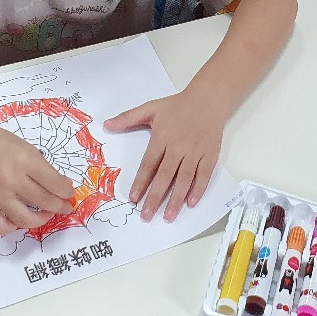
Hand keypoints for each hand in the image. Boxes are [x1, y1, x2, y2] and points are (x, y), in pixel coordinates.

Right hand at [0, 123, 75, 236]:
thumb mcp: (25, 147)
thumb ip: (41, 167)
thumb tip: (59, 187)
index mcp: (25, 160)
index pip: (54, 183)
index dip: (66, 191)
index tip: (69, 192)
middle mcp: (11, 179)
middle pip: (44, 202)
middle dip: (60, 206)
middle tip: (64, 206)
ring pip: (25, 220)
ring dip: (41, 220)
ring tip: (45, 214)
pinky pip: (0, 227)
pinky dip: (12, 228)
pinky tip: (18, 220)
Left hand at [105, 90, 224, 221]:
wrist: (208, 99)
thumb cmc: (178, 105)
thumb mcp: (151, 108)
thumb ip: (128, 118)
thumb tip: (106, 125)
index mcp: (162, 137)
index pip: (149, 164)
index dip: (141, 182)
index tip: (134, 199)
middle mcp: (178, 146)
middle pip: (166, 176)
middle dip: (155, 197)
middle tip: (147, 216)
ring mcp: (195, 152)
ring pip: (185, 179)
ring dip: (176, 199)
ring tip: (168, 216)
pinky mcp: (210, 154)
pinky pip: (204, 175)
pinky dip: (198, 189)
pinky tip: (191, 202)